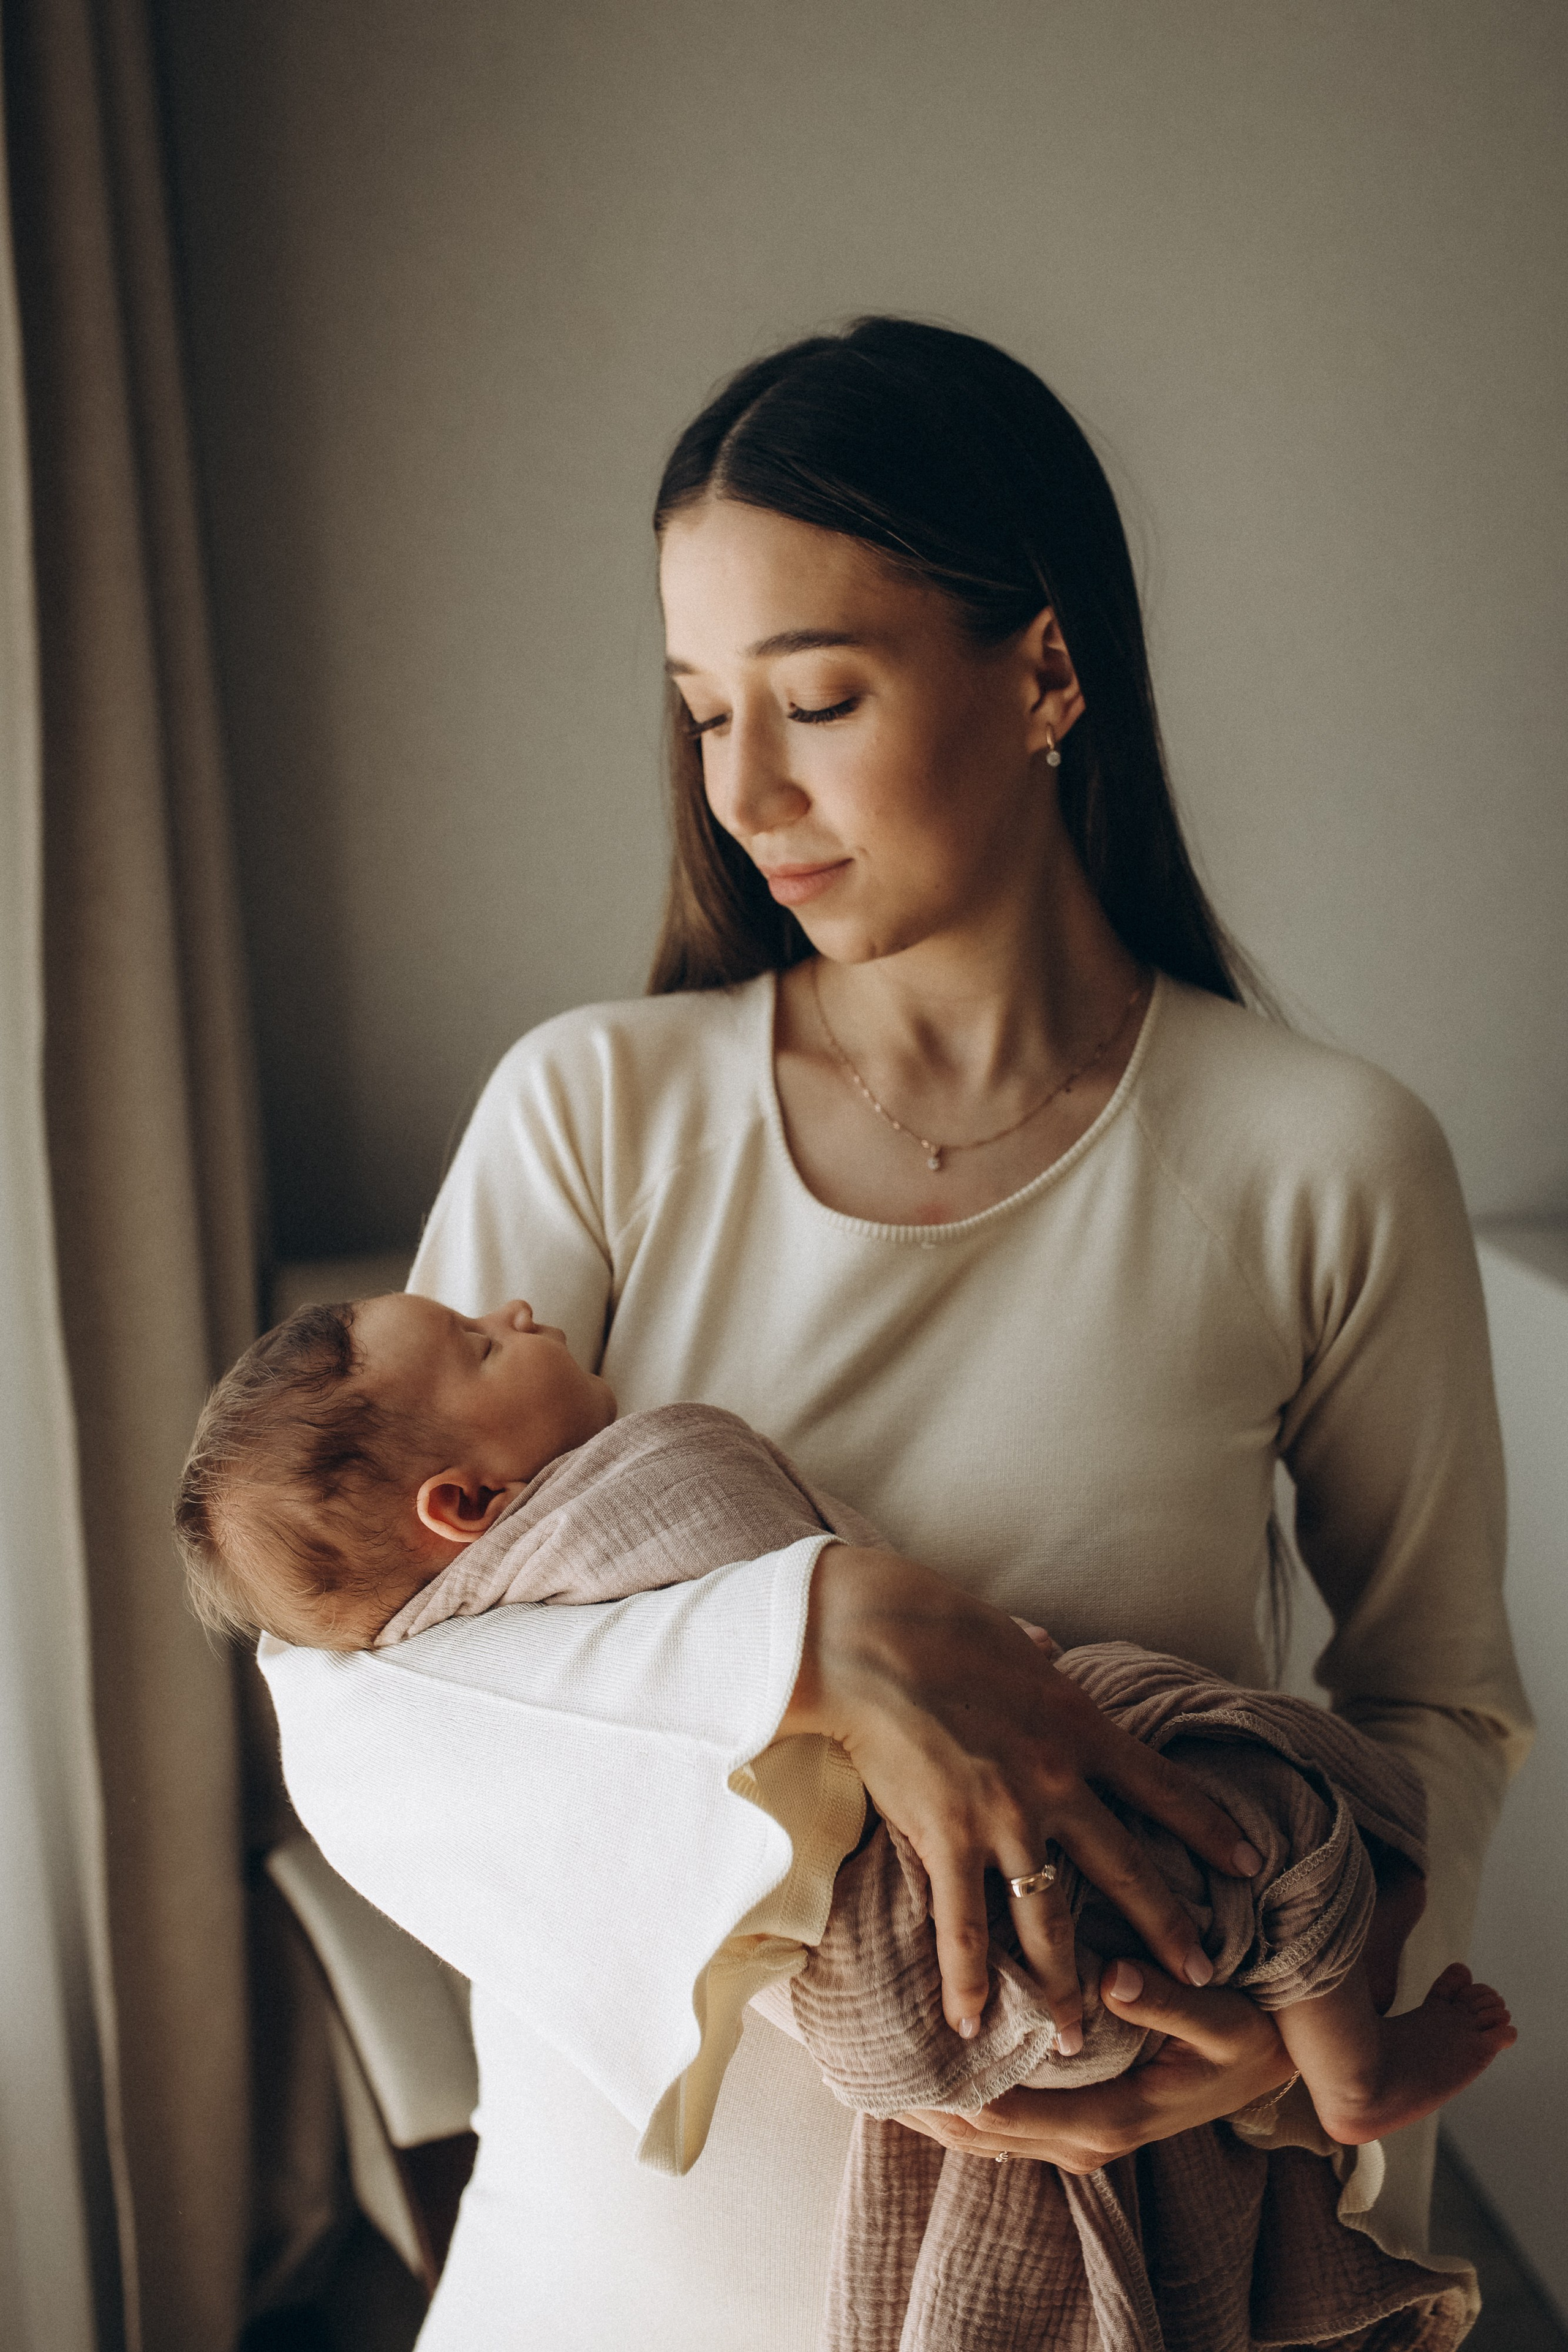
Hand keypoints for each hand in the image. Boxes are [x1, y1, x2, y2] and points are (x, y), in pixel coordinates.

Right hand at [778, 1547, 1262, 2044]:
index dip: (1211, 1829)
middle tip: (1201, 1974)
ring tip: (1076, 2038)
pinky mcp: (947, 1836)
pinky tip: (971, 2025)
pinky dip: (967, 1980)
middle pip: (1127, 1870)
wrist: (870, 1637)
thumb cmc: (935, 1620)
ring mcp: (1005, 1815)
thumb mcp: (1011, 1634)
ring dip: (1064, 1984)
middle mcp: (1057, 1781)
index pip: (1164, 1788)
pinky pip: (963, 1926)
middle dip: (1168, 1929)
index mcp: (1081, 1726)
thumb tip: (1051, 1646)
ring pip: (1050, 1919)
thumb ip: (1038, 1654)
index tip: (1249, 1864)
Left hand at [896, 1960, 1293, 2172]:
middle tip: (849, 2053)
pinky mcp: (1076, 2120)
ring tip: (864, 2059)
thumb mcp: (1222, 2016)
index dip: (937, 2084)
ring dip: (927, 2102)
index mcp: (1108, 2119)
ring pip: (981, 2134)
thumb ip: (1164, 1998)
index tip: (885, 2044)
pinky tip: (920, 2062)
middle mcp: (1084, 2139)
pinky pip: (1002, 2120)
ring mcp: (1078, 2136)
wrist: (1275, 2067)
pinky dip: (956, 2098)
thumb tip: (1108, 1977)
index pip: (1000, 2112)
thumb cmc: (1249, 2035)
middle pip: (975, 2132)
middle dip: (914, 2097)